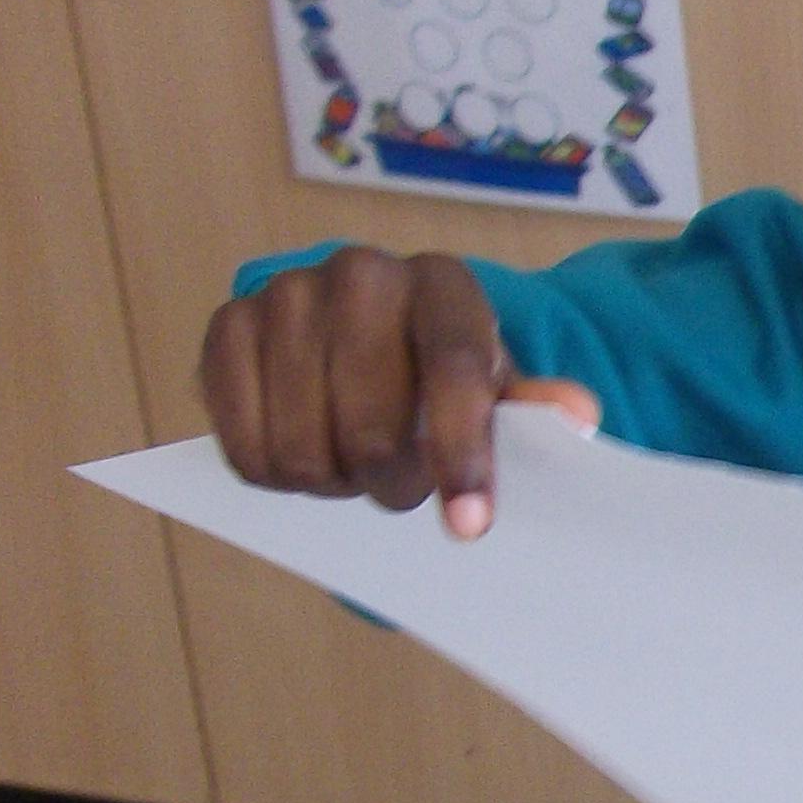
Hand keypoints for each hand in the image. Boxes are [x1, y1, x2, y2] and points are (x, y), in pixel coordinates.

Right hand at [197, 244, 597, 538]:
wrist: (362, 339)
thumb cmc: (440, 375)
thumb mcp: (494, 391)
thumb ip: (531, 409)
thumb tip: (576, 414)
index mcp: (444, 284)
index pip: (454, 373)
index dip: (460, 456)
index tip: (468, 528)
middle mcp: (362, 273)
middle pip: (369, 428)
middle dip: (390, 483)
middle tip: (399, 486)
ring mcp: (287, 295)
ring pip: (301, 447)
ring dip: (331, 483)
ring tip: (352, 466)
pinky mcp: (226, 327)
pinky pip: (243, 442)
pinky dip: (273, 473)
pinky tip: (301, 455)